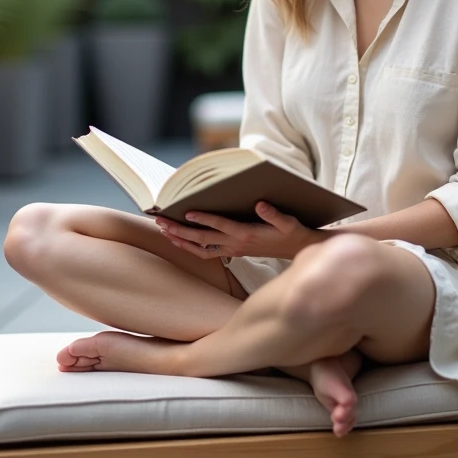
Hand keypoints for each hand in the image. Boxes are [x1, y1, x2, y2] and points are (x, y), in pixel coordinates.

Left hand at [155, 201, 319, 259]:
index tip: (186, 212)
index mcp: (247, 233)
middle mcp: (236, 244)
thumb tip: (260, 204)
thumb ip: (273, 214)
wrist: (296, 250)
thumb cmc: (291, 232)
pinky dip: (190, 248)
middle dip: (180, 230)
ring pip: (200, 248)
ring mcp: (232, 249)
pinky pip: (206, 253)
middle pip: (202, 238)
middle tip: (161, 221)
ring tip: (163, 231)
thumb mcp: (287, 222)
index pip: (220, 225)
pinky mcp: (232, 252)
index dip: (203, 218)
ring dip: (180, 240)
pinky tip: (179, 241)